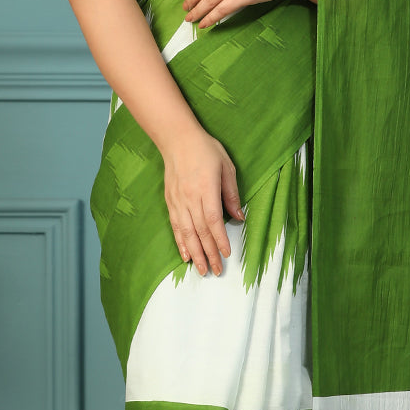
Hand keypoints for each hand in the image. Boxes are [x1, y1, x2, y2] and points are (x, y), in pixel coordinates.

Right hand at [162, 125, 244, 275]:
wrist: (177, 139)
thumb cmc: (205, 150)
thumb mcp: (226, 167)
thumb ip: (232, 194)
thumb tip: (239, 217)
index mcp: (206, 189)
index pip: (213, 220)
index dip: (220, 239)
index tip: (227, 254)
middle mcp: (190, 198)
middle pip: (200, 231)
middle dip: (209, 253)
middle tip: (217, 270)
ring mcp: (178, 201)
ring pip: (187, 232)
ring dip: (195, 253)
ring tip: (201, 270)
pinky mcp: (170, 201)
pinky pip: (176, 226)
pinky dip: (181, 242)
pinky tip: (185, 255)